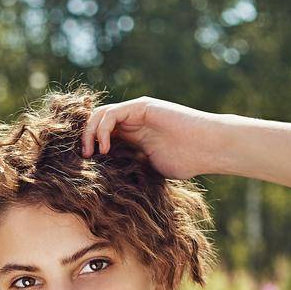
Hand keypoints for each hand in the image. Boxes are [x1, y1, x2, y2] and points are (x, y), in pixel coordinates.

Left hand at [81, 96, 223, 180]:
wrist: (207, 148)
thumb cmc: (186, 161)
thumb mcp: (148, 168)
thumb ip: (128, 166)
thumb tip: (104, 182)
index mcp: (133, 135)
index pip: (101, 136)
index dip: (89, 147)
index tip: (84, 167)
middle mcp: (132, 120)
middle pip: (96, 123)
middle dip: (85, 140)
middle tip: (83, 160)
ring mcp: (136, 112)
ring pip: (100, 115)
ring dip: (89, 134)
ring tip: (91, 154)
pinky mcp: (142, 107)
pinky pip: (111, 114)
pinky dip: (102, 130)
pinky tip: (105, 147)